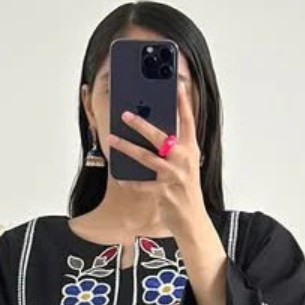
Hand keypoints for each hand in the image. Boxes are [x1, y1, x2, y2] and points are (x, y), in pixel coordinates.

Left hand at [106, 78, 210, 240]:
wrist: (192, 220)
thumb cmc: (186, 191)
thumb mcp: (185, 165)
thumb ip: (174, 149)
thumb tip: (156, 133)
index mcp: (191, 149)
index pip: (188, 121)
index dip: (183, 102)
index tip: (177, 85)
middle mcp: (183, 160)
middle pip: (160, 136)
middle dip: (141, 124)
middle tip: (125, 114)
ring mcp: (173, 176)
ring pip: (146, 157)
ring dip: (126, 148)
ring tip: (112, 140)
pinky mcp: (164, 191)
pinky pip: (142, 184)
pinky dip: (129, 181)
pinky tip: (119, 177)